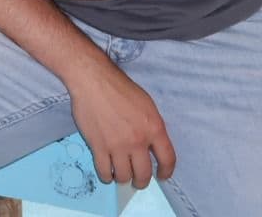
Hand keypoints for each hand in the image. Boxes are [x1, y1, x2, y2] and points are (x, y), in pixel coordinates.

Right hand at [65, 62, 176, 188]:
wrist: (93, 81)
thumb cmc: (120, 88)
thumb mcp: (147, 105)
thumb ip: (151, 127)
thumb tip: (151, 146)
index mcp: (154, 128)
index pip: (168, 159)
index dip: (166, 172)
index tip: (162, 176)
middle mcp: (138, 141)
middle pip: (144, 174)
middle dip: (142, 181)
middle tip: (138, 181)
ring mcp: (117, 145)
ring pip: (124, 176)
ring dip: (123, 178)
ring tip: (120, 174)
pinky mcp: (98, 147)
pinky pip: (104, 171)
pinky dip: (106, 176)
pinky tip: (107, 172)